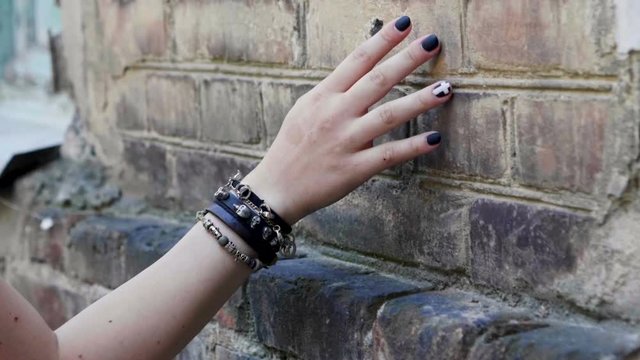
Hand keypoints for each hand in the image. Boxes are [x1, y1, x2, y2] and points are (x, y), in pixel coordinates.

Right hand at [243, 16, 452, 223]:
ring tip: (445, 89)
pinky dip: (412, 147)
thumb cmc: (293, 146)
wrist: (277, 187)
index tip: (404, 23)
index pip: (357, 60)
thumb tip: (362, 71)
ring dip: (419, 101)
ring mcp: (345, 141)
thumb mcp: (306, 109)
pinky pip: (388, 155)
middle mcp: (335, 114)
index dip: (382, 40)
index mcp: (323, 96)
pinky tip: (434, 139)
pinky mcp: (354, 169)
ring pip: (388, 116)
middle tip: (432, 42)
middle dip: (407, 59)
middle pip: (378, 80)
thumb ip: (334, 91)